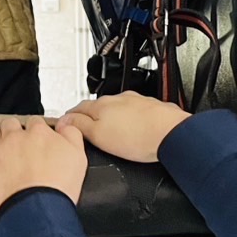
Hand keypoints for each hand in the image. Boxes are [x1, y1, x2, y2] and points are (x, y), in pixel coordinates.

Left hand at [0, 117, 86, 222]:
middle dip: (13, 131)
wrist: (36, 214)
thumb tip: (65, 125)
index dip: (34, 132)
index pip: (35, 123)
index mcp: (38, 134)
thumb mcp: (78, 159)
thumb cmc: (56, 192)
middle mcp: (14, 137)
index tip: (34, 141)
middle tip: (15, 144)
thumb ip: (72, 135)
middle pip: (11, 124)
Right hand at [64, 93, 189, 164]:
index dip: (70, 116)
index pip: (78, 107)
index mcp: (102, 105)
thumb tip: (65, 120)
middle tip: (87, 128)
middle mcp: (119, 99)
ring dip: (113, 116)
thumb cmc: (138, 137)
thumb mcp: (99, 136)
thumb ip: (79, 126)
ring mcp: (138, 101)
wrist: (171, 134)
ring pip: (119, 108)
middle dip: (91, 115)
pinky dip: (132, 119)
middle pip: (98, 106)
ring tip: (111, 130)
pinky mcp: (154, 108)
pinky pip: (137, 112)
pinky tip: (135, 129)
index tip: (67, 122)